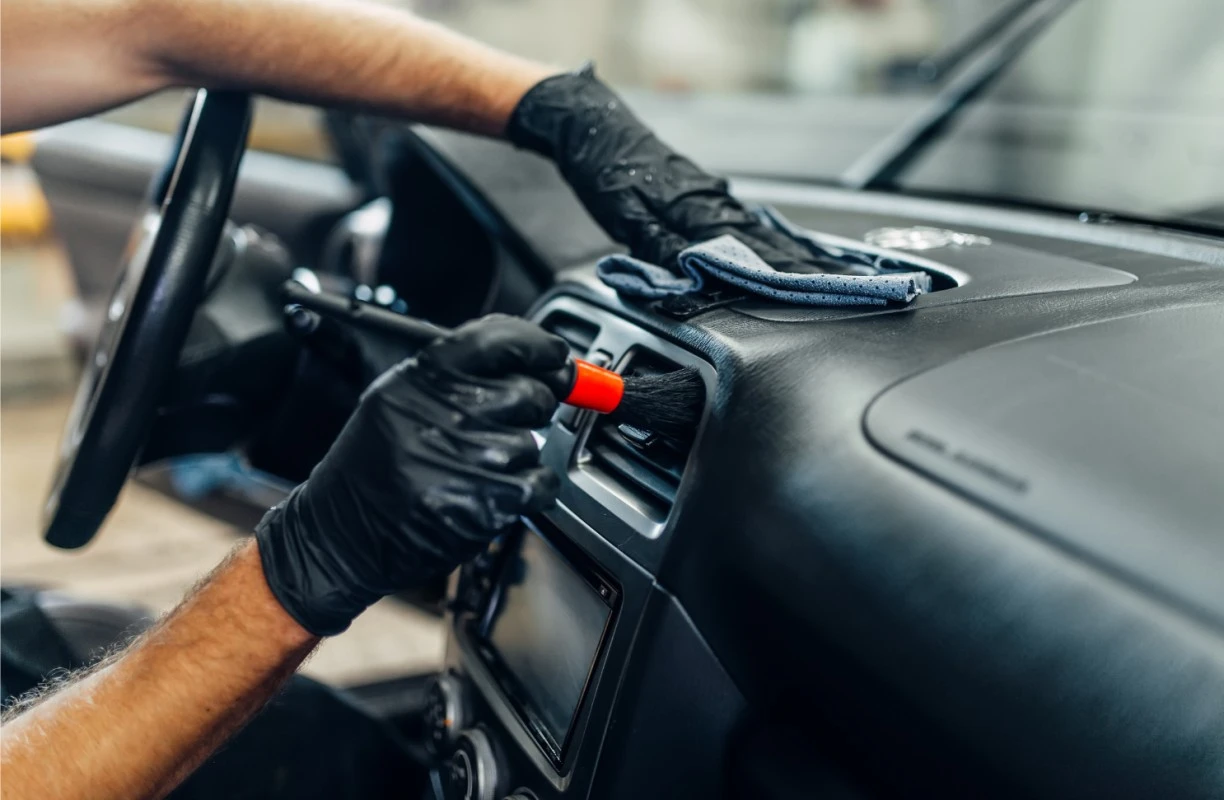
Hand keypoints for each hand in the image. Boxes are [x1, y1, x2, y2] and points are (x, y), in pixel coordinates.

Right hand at [255, 314, 569, 635]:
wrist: (342, 533)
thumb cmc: (372, 467)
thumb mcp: (399, 400)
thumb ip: (461, 375)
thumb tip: (534, 361)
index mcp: (424, 377)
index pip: (501, 339)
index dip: (539, 345)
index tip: (555, 354)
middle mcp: (449, 410)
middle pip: (531, 391)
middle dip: (528, 409)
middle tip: (498, 427)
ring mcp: (472, 456)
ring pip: (536, 440)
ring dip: (518, 457)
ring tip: (474, 469)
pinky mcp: (490, 500)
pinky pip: (543, 482)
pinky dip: (530, 491)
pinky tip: (493, 494)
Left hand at [507, 65, 834, 273]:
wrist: (594, 124)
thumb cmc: (604, 170)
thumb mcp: (624, 216)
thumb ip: (660, 247)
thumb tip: (691, 275)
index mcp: (696, 209)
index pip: (747, 250)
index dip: (780, 273)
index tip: (811, 289)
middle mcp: (711, 200)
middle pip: (762, 240)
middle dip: (798, 266)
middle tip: (834, 286)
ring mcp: (709, 193)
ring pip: (757, 229)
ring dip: (787, 252)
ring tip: (817, 271)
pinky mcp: (702, 190)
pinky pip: (743, 219)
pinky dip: (766, 235)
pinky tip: (779, 243)